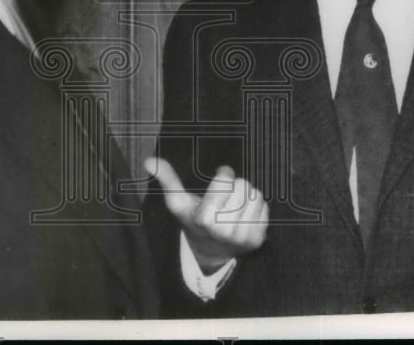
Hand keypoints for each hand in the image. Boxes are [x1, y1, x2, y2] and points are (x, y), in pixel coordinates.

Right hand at [144, 156, 268, 272]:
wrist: (210, 252)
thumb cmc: (193, 219)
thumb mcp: (178, 202)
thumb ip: (167, 179)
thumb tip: (149, 161)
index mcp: (205, 217)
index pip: (225, 178)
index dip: (222, 176)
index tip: (218, 182)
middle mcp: (224, 229)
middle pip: (243, 184)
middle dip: (235, 186)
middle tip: (226, 198)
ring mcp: (242, 236)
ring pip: (256, 194)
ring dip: (246, 196)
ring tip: (234, 205)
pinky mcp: (257, 240)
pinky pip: (264, 207)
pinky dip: (256, 207)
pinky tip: (243, 215)